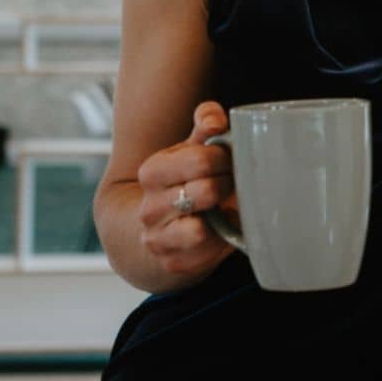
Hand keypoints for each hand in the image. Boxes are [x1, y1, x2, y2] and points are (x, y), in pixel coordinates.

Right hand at [135, 100, 238, 286]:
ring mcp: (158, 238)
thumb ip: (205, 126)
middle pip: (206, 192)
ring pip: (200, 229)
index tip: (228, 160)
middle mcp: (149, 207)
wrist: (157, 228)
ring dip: (222, 217)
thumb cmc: (184, 181)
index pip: (200, 159)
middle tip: (231, 183)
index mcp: (152, 171)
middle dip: (227, 186)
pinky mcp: (172, 263)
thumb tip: (214, 117)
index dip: (224, 159)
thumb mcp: (191, 150)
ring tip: (224, 207)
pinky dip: (221, 241)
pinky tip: (220, 230)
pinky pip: (207, 253)